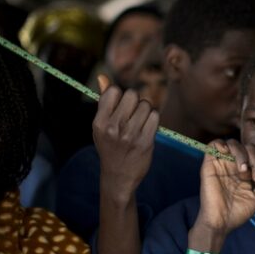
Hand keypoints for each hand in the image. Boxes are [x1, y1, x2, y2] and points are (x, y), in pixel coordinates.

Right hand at [93, 75, 158, 196]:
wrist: (119, 176)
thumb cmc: (110, 147)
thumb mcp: (101, 126)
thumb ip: (104, 102)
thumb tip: (103, 77)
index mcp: (99, 122)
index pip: (114, 91)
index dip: (121, 95)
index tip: (121, 107)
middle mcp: (113, 127)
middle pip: (132, 95)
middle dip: (135, 102)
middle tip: (133, 115)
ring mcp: (130, 135)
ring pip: (146, 104)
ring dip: (146, 110)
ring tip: (140, 123)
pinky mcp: (145, 141)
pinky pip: (155, 116)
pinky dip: (153, 119)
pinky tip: (148, 128)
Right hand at [195, 139, 254, 236]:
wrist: (220, 223)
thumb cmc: (238, 212)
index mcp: (248, 171)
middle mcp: (236, 164)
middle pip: (250, 148)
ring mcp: (223, 163)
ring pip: (234, 144)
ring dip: (243, 154)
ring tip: (244, 170)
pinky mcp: (209, 163)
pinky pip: (215, 144)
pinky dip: (222, 145)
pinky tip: (229, 156)